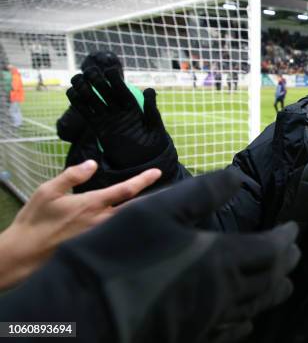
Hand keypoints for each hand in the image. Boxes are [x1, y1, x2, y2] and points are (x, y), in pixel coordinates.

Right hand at [0, 160, 160, 289]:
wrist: (24, 254)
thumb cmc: (35, 221)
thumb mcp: (48, 191)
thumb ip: (73, 175)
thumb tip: (92, 163)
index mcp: (92, 204)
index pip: (125, 190)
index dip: (144, 180)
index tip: (157, 172)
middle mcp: (101, 221)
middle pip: (137, 209)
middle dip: (154, 200)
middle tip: (171, 192)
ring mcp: (101, 236)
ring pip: (130, 223)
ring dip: (144, 214)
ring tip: (159, 206)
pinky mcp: (98, 248)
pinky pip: (120, 235)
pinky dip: (131, 228)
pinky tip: (138, 226)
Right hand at [57, 169, 299, 342]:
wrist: (82, 312)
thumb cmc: (121, 253)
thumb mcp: (161, 208)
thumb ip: (204, 192)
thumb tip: (238, 177)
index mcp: (222, 258)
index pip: (272, 249)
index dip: (287, 238)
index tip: (293, 228)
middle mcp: (226, 293)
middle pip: (272, 280)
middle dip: (287, 263)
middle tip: (292, 251)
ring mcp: (212, 320)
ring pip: (257, 307)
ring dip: (273, 289)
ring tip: (280, 280)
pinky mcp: (196, 338)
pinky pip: (235, 330)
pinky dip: (249, 318)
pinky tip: (246, 317)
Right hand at [66, 65, 167, 168]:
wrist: (142, 161)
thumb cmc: (153, 144)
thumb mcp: (155, 127)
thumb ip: (151, 109)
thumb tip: (149, 89)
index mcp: (133, 107)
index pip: (122, 91)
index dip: (116, 81)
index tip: (110, 71)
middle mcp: (119, 111)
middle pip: (106, 92)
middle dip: (97, 81)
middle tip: (89, 71)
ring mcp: (107, 118)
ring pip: (94, 100)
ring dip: (85, 89)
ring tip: (77, 78)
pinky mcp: (98, 127)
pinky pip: (87, 113)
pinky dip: (79, 104)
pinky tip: (71, 93)